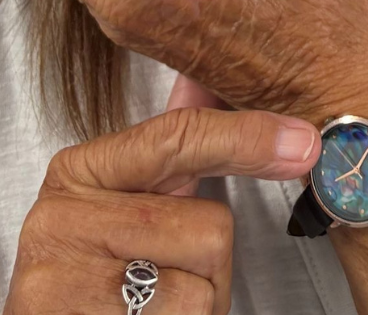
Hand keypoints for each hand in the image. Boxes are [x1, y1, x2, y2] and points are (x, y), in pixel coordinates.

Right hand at [3, 79, 320, 314]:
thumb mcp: (123, 198)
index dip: (247, 136)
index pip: (178, 137)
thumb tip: (212, 76)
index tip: (303, 142)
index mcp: (79, 173)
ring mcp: (68, 282)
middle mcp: (64, 220)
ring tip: (150, 306)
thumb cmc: (92, 273)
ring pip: (205, 286)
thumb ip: (172, 145)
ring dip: (197, 303)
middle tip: (168, 274)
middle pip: (210, 227)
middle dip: (208, 261)